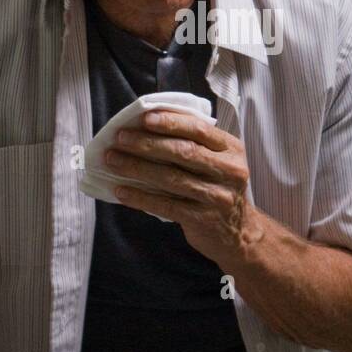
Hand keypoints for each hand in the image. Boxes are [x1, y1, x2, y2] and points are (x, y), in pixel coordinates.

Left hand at [106, 110, 264, 263]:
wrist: (238, 233)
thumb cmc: (218, 188)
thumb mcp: (218, 161)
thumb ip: (194, 143)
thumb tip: (148, 124)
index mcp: (231, 149)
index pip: (199, 129)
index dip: (171, 122)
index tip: (144, 117)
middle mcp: (229, 171)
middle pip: (184, 152)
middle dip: (147, 143)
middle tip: (120, 138)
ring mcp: (217, 196)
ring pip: (172, 178)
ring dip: (138, 168)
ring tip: (113, 160)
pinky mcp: (203, 219)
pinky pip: (166, 205)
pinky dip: (141, 197)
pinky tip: (121, 191)